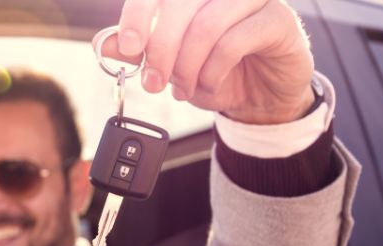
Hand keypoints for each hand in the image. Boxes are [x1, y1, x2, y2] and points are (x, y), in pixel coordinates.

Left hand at [97, 0, 314, 123]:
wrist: (260, 98)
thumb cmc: (215, 72)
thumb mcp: (170, 66)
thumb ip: (139, 50)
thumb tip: (104, 43)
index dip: (138, 14)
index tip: (129, 47)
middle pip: (180, 4)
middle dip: (161, 49)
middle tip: (154, 82)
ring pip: (207, 24)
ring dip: (188, 66)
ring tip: (183, 90)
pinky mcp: (278, 19)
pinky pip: (235, 41)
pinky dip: (214, 71)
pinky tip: (210, 85)